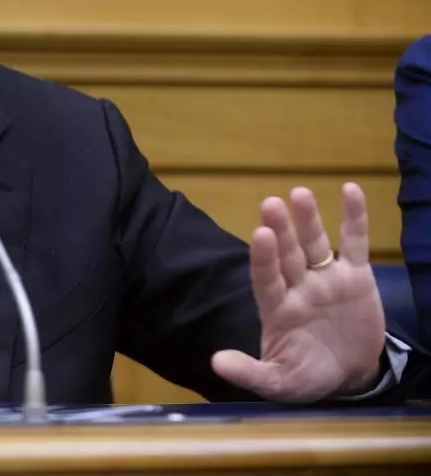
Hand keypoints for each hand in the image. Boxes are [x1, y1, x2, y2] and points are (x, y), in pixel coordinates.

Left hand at [212, 183, 385, 401]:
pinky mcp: (355, 276)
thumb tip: (216, 363)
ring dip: (309, 219)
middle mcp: (297, 286)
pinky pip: (354, 243)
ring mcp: (325, 278)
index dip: (263, 258)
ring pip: (315, 243)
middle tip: (270, 204)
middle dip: (281, 230)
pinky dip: (354, 218)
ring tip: (300, 193)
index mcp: (277, 308)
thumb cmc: (307, 375)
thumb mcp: (278, 382)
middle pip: (287, 254)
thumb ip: (250, 372)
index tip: (260, 234)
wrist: (350, 375)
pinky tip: (350, 190)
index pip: (266, 278)